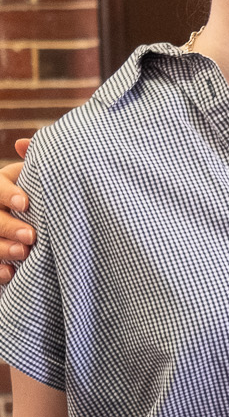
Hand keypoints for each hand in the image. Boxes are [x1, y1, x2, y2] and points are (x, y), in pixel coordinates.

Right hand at [0, 136, 33, 282]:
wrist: (31, 214)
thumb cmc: (37, 191)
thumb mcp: (34, 175)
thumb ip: (33, 159)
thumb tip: (23, 142)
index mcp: (0, 185)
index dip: (9, 194)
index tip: (26, 203)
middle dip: (10, 227)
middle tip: (31, 236)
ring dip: (2, 249)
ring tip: (23, 254)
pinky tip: (11, 273)